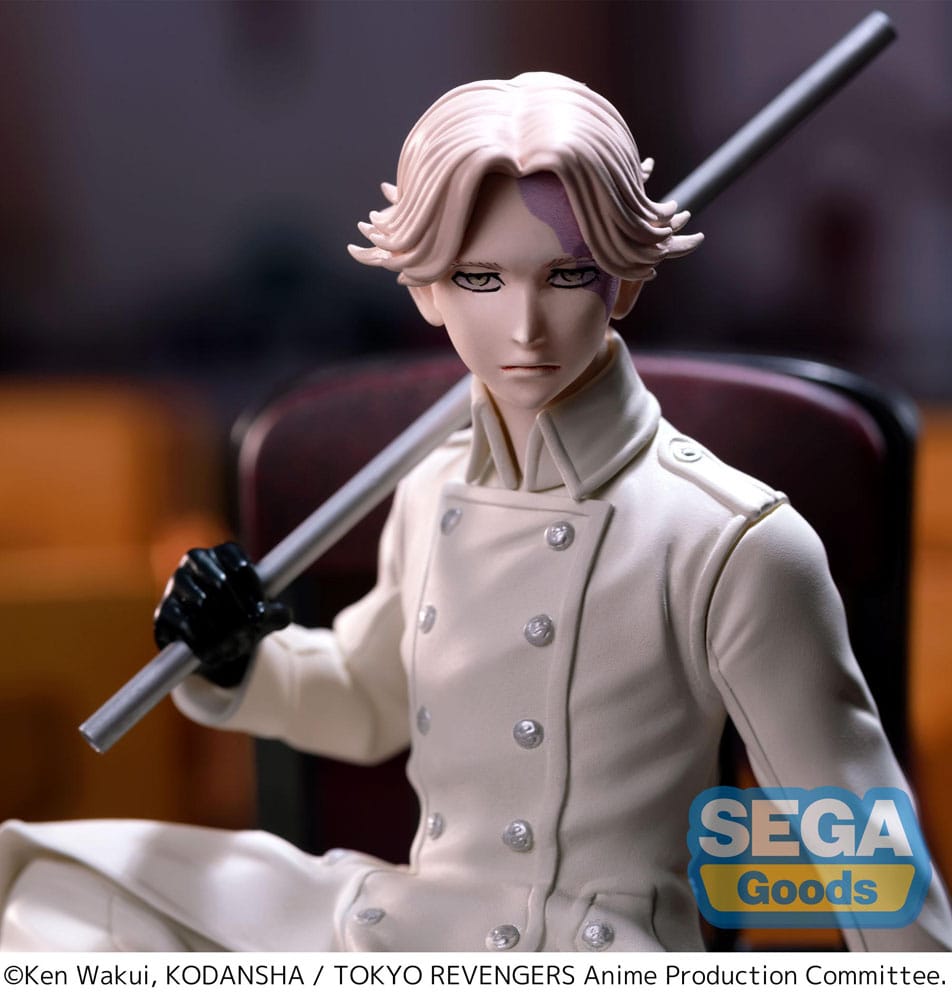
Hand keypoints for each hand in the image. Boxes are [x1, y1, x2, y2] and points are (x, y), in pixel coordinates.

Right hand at [154, 541, 291, 687]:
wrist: (210, 638)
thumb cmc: (242, 615)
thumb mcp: (264, 614)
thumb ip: (277, 613)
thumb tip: (282, 616)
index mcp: (223, 553)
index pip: (239, 565)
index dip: (253, 590)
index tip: (262, 613)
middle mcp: (196, 561)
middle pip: (220, 582)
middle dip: (239, 611)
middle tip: (252, 630)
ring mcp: (176, 584)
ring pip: (202, 602)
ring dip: (223, 628)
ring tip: (237, 645)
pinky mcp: (163, 612)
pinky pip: (184, 624)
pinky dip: (203, 641)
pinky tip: (215, 652)